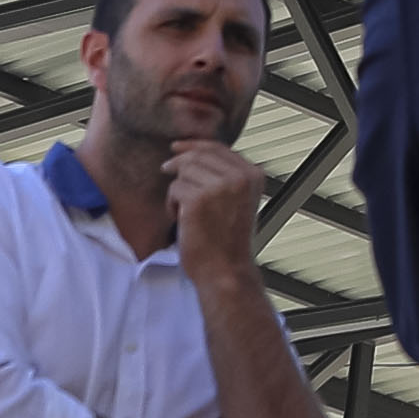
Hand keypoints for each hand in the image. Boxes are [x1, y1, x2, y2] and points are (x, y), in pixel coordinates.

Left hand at [163, 138, 268, 279]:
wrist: (226, 271)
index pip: (218, 148)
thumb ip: (226, 176)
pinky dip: (171, 205)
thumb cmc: (226, 241)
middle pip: (198, 156)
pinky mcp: (199, 199)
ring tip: (184, 212)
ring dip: (177, 191)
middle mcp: (240, 177)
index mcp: (253, 175)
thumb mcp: (237, 201)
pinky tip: (181, 221)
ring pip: (183, 171)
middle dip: (178, 164)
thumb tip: (193, 151)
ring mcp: (221, 187)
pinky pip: (174, 189)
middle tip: (165, 170)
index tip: (176, 148)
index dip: (193, 145)